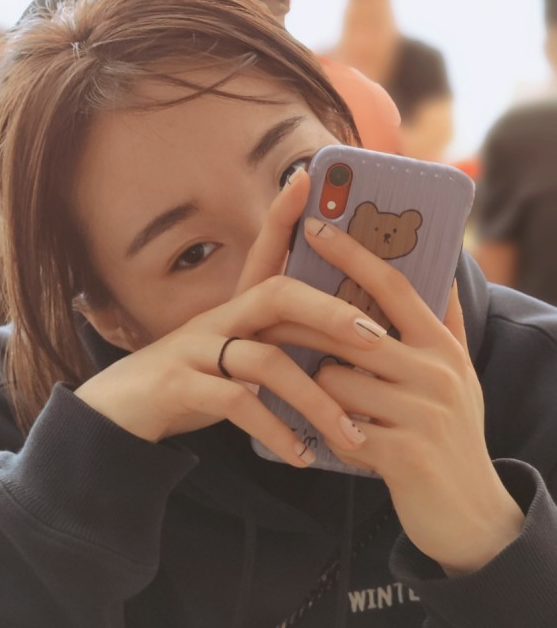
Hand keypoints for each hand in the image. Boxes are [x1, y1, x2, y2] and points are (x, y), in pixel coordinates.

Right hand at [75, 169, 381, 466]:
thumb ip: (274, 343)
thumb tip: (340, 345)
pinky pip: (237, 404)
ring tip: (351, 436)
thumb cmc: (191, 381)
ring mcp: (194, 350)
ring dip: (314, 401)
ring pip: (266, 360)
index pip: (264, 252)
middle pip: (277, 295)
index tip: (307, 178)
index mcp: (232, 308)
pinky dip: (276, 431)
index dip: (283, 215)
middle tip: (376, 339)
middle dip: (330, 311)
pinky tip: (302, 456)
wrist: (121, 413)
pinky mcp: (179, 386)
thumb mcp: (232, 356)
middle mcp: (215, 318)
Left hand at [288, 219, 524, 573]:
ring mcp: (421, 413)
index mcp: (441, 346)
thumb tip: (443, 273)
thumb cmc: (450, 431)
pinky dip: (326, 433)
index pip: (391, 286)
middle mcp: (435, 372)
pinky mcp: (402, 454)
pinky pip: (335, 427)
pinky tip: (336, 442)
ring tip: (330, 408)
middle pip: (348, 330)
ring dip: (317, 393)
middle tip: (265, 326)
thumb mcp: (456, 374)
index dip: (351, 253)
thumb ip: (445, 324)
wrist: (471, 512)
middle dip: (301, 328)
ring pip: (333, 380)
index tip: (314, 224)